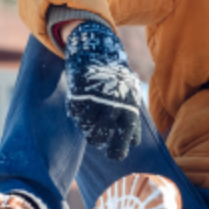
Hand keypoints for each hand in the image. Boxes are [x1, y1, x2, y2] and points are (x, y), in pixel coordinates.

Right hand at [63, 22, 142, 160]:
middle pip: (98, 139)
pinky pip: (75, 116)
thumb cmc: (118, 83)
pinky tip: (84, 103)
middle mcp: (113, 108)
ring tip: (92, 115)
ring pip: (85, 129)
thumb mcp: (131, 97)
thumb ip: (132, 120)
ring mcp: (95, 102)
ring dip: (87, 126)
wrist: (99, 55)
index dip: (116, 152)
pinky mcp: (78, 96)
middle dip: (97, 140)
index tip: (112, 154)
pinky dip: (78, 113)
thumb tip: (133, 143)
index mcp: (129, 111)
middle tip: (97, 135)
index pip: (124, 142)